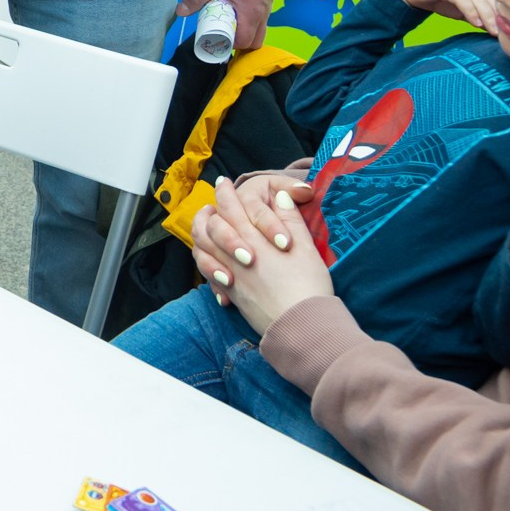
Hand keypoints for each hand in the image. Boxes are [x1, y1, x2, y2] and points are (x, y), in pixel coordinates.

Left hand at [175, 0, 271, 50]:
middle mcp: (263, 15)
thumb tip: (180, 11)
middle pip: (255, 40)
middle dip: (241, 42)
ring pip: (260, 30)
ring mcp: (267, 9)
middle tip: (225, 35)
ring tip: (231, 25)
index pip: (245, 41)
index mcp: (251, 14)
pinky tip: (239, 14)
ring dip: (247, 32)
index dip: (232, 44)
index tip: (220, 39)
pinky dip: (251, 22)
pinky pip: (262, 19)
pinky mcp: (267, 1)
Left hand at [191, 176, 332, 334]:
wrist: (301, 326)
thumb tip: (281, 195)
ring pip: (203, 248)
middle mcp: (236, 254)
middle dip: (208, 210)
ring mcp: (230, 274)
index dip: (226, 193)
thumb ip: (291, 219)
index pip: (232, 208)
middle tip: (211, 202)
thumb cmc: (309, 287)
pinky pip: (208, 274)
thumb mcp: (306, 249)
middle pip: (211, 226)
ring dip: (200, 234)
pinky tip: (212, 262)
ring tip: (204, 227)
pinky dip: (206, 264)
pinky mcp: (231, 293)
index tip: (224, 183)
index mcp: (255, 239)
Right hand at [392, 0, 500, 29]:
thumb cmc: (442, 0)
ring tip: (492, 30)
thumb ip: (480, 17)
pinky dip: (470, 10)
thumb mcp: (464, 11)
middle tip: (506, 34)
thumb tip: (499, 31)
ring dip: (486, 15)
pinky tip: (475, 23)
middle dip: (499, 17)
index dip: (505, 15)